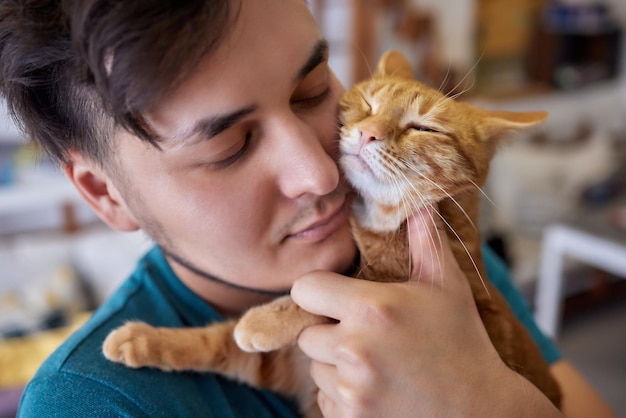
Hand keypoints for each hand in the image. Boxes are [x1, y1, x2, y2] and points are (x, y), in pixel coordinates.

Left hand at [291, 207, 560, 416]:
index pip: (305, 289)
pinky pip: (324, 399)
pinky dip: (341, 394)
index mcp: (372, 308)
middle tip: (363, 332)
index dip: (318, 290)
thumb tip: (419, 203)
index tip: (336, 296)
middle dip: (327, 329)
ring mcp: (351, 390)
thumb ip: (426, 241)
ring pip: (315, 367)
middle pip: (306, 331)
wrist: (480, 411)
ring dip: (334, 363)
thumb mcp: (447, 286)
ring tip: (375, 361)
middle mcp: (354, 349)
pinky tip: (376, 387)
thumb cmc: (463, 342)